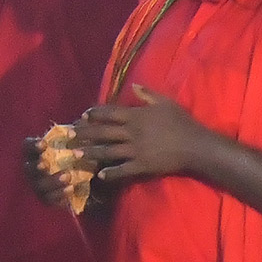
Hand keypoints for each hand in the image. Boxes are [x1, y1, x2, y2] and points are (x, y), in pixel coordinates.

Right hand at [22, 132, 97, 208]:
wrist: (82, 175)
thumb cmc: (75, 152)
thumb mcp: (76, 140)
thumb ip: (77, 131)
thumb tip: (85, 118)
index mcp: (34, 152)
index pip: (26, 147)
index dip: (32, 146)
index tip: (43, 144)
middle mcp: (32, 169)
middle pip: (29, 169)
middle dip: (37, 167)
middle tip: (46, 163)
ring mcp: (38, 185)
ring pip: (39, 186)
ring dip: (52, 181)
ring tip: (67, 176)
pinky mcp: (47, 199)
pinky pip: (50, 199)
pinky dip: (59, 194)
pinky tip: (70, 189)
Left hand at [71, 85, 209, 183]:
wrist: (195, 146)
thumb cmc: (181, 122)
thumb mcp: (165, 102)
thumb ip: (147, 94)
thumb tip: (133, 85)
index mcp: (136, 116)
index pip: (109, 113)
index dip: (94, 114)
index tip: (82, 116)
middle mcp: (131, 132)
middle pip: (102, 132)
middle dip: (84, 133)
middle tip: (67, 136)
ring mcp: (135, 150)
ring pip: (107, 151)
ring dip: (90, 152)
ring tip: (76, 154)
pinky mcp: (141, 165)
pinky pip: (122, 170)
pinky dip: (110, 173)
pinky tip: (99, 175)